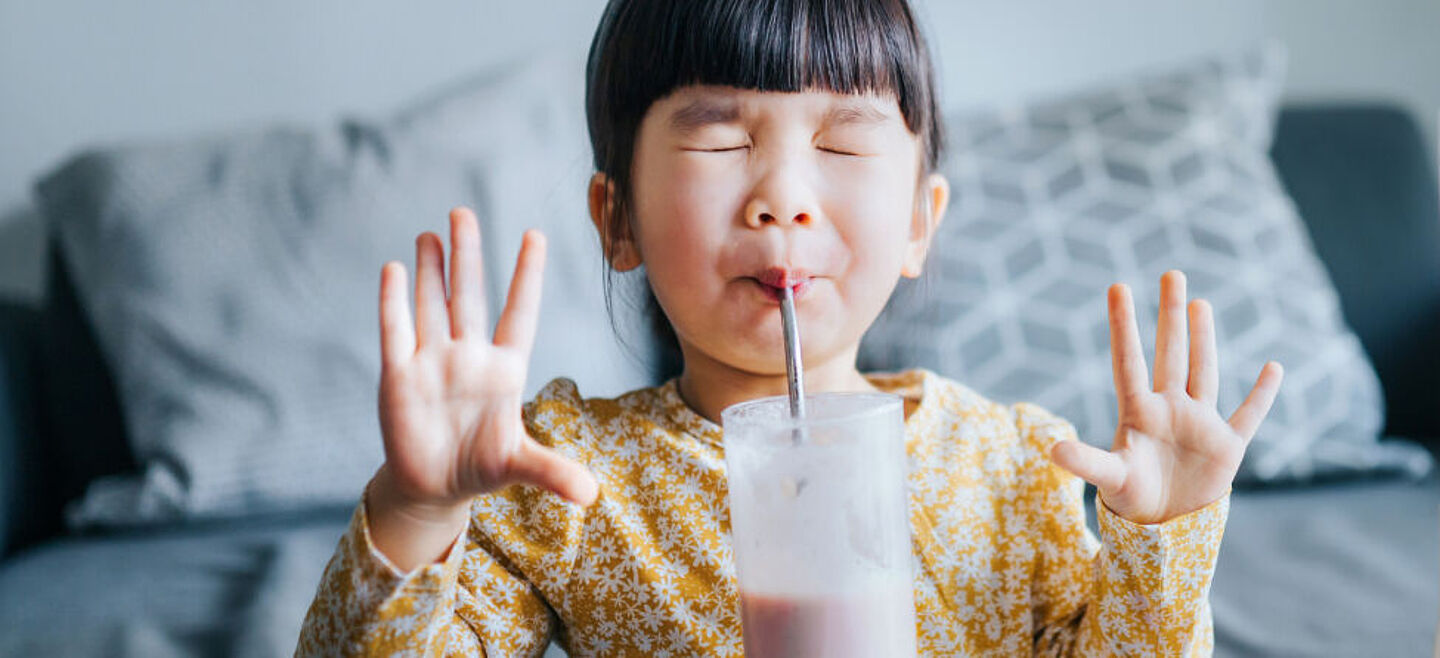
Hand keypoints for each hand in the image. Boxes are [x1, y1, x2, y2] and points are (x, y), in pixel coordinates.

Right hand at [375, 207, 597, 512]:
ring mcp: (432, 362)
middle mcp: (468, 356)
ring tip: (432, 232)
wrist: (434, 485)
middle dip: (468, 255)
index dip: (526, 276)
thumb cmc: (482, 466)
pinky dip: (394, 302)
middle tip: (464, 211)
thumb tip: (592, 496)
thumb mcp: (521, 467)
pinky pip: (395, 332)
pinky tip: (394, 269)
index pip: (518, 312)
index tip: (535, 234)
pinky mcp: (399, 377)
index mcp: (504, 369)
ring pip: (432, 304)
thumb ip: (554, 473)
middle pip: (469, 296)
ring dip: (431, 270)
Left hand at [1049, 270, 1282, 524]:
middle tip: (1171, 274)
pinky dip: (1263, 395)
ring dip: (1205, 338)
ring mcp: (1199, 423)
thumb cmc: (1131, 500)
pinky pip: (1249, 415)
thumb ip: (1087, 462)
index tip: (1118, 286)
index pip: (1129, 359)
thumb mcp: (1110, 478)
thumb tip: (1052, 451)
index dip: (1124, 325)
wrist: (1162, 528)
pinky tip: (1274, 367)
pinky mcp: (1227, 446)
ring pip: (1204, 372)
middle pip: (1170, 353)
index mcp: (1139, 412)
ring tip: (1199, 303)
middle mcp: (1169, 409)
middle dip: (1170, 316)